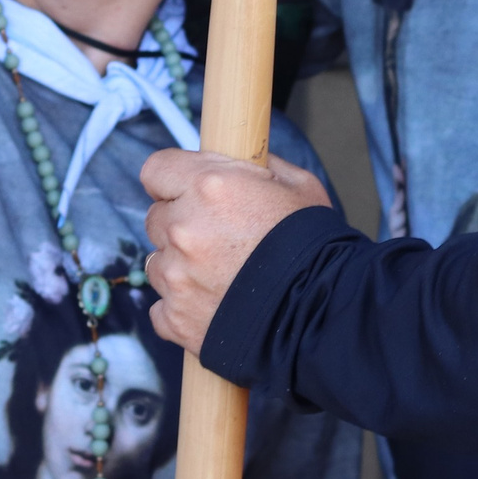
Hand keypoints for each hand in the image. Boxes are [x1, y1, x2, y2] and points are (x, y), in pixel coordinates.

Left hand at [142, 151, 329, 349]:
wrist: (321, 312)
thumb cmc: (315, 245)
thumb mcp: (297, 185)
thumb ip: (258, 166)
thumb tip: (240, 161)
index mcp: (208, 186)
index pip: (156, 170)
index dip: (172, 180)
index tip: (187, 191)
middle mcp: (182, 228)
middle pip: (157, 218)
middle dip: (181, 224)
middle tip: (217, 238)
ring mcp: (175, 276)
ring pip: (158, 262)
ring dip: (180, 266)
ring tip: (220, 276)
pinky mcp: (175, 317)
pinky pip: (162, 306)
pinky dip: (182, 306)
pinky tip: (214, 305)